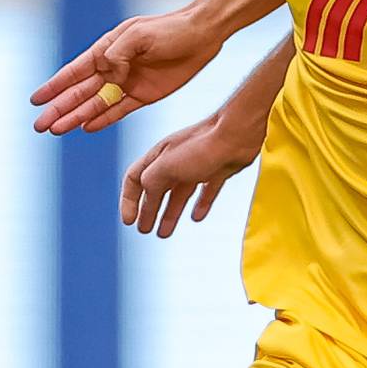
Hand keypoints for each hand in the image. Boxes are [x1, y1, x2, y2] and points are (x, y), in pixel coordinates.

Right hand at [32, 10, 218, 134]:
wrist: (202, 35)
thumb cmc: (170, 29)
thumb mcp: (140, 35)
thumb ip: (119, 54)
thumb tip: (106, 74)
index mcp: (106, 50)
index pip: (74, 72)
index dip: (54, 86)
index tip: (35, 100)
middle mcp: (113, 69)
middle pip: (79, 93)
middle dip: (59, 109)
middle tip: (39, 126)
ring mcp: (127, 84)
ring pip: (95, 105)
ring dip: (76, 118)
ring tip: (56, 130)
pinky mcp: (145, 96)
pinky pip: (119, 111)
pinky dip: (103, 120)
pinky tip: (85, 128)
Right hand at [121, 116, 260, 236]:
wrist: (238, 134)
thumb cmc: (202, 147)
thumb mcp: (166, 167)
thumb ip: (151, 182)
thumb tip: (148, 198)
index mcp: (158, 157)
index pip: (134, 179)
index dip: (128, 201)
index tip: (128, 222)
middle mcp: (175, 160)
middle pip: (157, 189)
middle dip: (148, 211)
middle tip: (144, 230)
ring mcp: (197, 165)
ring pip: (179, 194)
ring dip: (170, 213)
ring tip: (163, 233)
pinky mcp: (219, 170)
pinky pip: (206, 191)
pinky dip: (200, 204)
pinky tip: (197, 217)